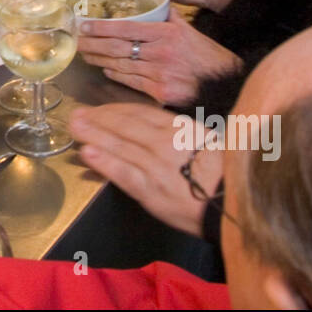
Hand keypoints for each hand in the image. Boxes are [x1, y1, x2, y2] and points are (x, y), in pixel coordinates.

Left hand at [70, 102, 221, 237]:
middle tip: (77, 113)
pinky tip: (87, 153)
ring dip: (94, 134)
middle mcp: (164, 142)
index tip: (99, 109)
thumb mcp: (207, 141)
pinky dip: (104, 162)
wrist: (235, 202)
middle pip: (124, 126)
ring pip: (119, 146)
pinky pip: (123, 173)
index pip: (139, 114)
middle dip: (98, 118)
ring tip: (75, 128)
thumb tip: (154, 126)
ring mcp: (156, 166)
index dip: (115, 110)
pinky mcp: (151, 191)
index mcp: (179, 128)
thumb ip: (180, 132)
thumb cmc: (226, 172)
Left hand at [77, 7, 242, 104]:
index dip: (102, 27)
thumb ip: (168, 17)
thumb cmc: (206, 55)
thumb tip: (154, 4)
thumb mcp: (189, 30)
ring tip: (85, 54)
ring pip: (121, 64)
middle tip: (77, 40)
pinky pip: (131, 81)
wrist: (224, 83)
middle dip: (94, 44)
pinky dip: (115, 74)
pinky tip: (105, 68)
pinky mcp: (160, 92)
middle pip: (118, 46)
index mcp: (166, 33)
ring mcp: (159, 73)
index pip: (127, 27)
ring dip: (99, 59)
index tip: (84, 25)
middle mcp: (161, 52)